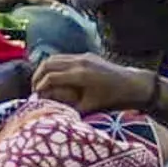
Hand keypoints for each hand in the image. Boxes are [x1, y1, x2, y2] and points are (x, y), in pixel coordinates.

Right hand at [28, 58, 159, 116]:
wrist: (133, 85)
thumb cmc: (113, 99)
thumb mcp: (90, 107)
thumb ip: (69, 108)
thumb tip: (50, 110)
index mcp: (80, 75)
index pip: (50, 77)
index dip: (39, 88)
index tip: (35, 98)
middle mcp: (79, 62)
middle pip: (48, 64)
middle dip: (37, 76)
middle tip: (34, 90)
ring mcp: (83, 56)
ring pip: (54, 58)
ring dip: (44, 69)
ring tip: (41, 83)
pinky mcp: (86, 56)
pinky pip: (64, 57)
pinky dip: (54, 66)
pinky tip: (54, 78)